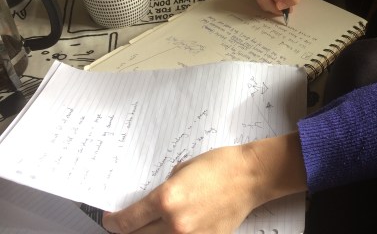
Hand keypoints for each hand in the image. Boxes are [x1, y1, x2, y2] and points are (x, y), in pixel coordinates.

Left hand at [101, 134, 306, 233]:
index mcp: (166, 199)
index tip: (110, 220)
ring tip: (148, 227)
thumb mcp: (180, 170)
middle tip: (126, 225)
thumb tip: (147, 207)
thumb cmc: (219, 165)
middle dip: (127, 231)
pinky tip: (173, 230)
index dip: (113, 223)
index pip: (126, 221)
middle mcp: (175, 223)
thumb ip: (161, 191)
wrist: (250, 176)